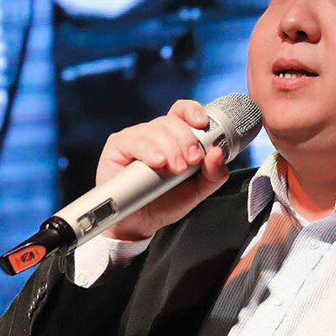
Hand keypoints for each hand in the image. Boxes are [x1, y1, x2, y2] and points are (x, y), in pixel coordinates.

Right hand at [95, 99, 229, 242]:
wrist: (140, 223)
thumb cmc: (165, 202)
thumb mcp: (197, 190)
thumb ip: (214, 174)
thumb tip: (217, 153)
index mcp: (174, 137)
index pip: (183, 111)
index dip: (193, 111)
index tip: (203, 124)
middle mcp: (154, 133)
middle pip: (172, 121)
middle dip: (187, 140)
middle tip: (192, 161)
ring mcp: (135, 137)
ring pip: (155, 130)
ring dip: (171, 149)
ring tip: (176, 169)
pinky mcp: (117, 146)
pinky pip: (134, 141)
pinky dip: (149, 151)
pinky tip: (158, 162)